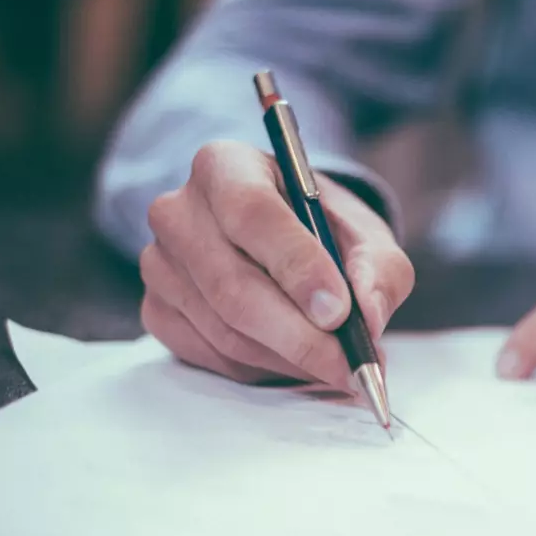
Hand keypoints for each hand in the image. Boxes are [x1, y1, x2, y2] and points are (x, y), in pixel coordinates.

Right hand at [139, 140, 413, 387]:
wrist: (283, 242)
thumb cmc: (322, 230)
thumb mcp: (365, 235)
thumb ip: (378, 269)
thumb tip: (368, 316)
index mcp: (225, 166)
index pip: (252, 213)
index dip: (297, 266)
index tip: (339, 312)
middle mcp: (179, 210)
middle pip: (233, 285)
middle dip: (300, 336)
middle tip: (350, 365)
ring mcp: (160, 263)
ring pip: (225, 330)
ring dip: (289, 359)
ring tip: (337, 365)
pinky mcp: (156, 310)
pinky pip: (211, 355)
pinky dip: (263, 369)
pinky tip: (296, 361)